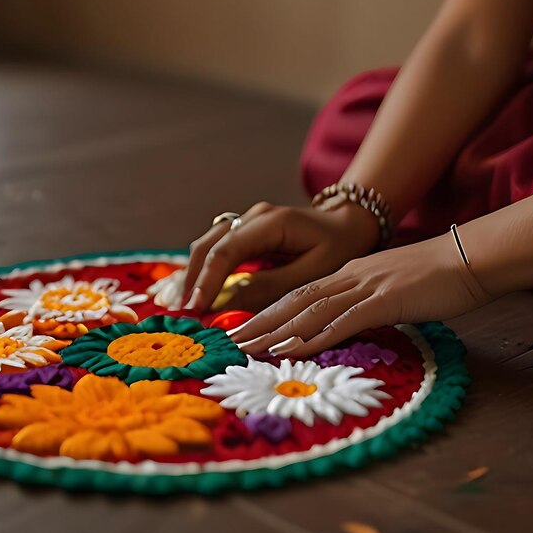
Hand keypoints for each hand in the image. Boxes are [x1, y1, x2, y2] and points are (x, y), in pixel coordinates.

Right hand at [181, 201, 379, 311]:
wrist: (349, 225)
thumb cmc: (339, 248)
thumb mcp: (312, 273)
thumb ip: (271, 288)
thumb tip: (228, 305)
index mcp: (271, 222)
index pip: (227, 250)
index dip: (208, 281)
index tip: (196, 309)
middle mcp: (252, 217)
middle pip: (208, 246)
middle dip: (192, 280)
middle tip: (182, 315)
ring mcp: (245, 223)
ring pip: (206, 248)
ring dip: (193, 277)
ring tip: (183, 309)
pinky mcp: (244, 235)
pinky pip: (215, 252)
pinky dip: (204, 274)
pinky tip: (195, 297)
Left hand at [228, 232, 491, 356]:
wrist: (472, 256)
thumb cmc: (442, 276)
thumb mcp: (396, 288)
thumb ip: (371, 302)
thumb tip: (354, 322)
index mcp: (352, 274)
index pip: (302, 295)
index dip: (271, 312)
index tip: (247, 328)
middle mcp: (351, 278)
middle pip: (295, 301)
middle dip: (261, 322)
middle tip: (231, 340)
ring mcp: (366, 288)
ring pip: (311, 311)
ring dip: (277, 331)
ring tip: (250, 348)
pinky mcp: (385, 301)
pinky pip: (343, 321)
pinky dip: (316, 336)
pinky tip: (295, 349)